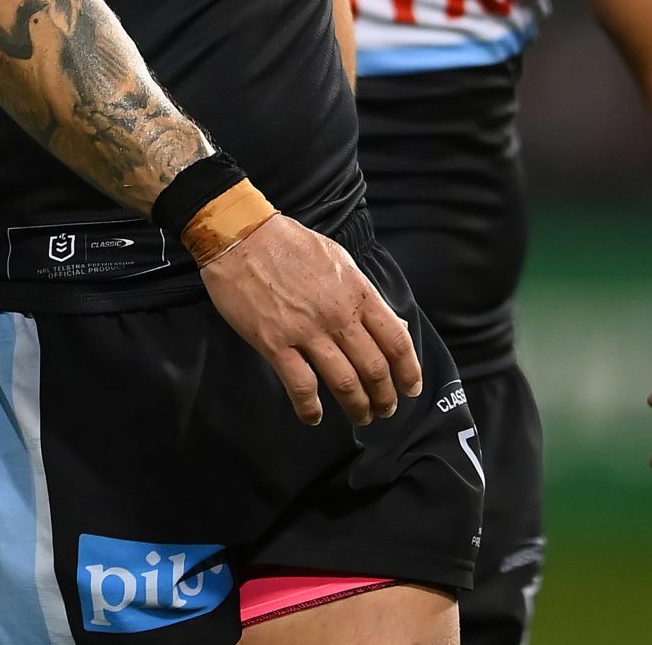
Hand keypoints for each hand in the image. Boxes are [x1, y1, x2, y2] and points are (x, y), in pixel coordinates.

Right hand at [199, 214, 421, 426]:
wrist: (241, 235)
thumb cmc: (288, 244)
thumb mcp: (338, 259)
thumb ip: (364, 294)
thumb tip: (393, 324)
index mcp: (357, 291)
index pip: (396, 340)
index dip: (409, 371)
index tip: (410, 387)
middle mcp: (337, 314)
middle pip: (375, 368)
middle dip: (385, 396)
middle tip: (385, 409)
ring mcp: (306, 330)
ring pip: (345, 383)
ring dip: (357, 407)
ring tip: (360, 416)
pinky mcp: (274, 342)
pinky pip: (301, 385)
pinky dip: (310, 407)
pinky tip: (313, 416)